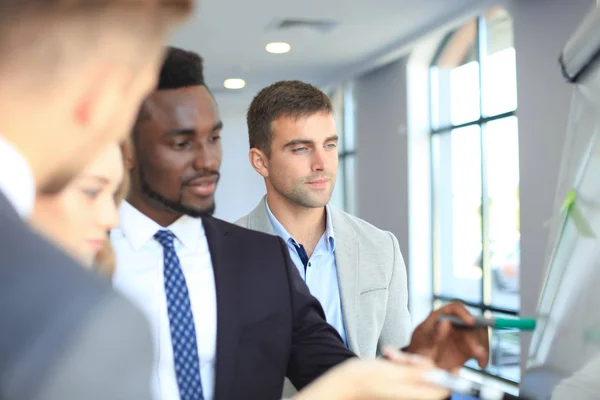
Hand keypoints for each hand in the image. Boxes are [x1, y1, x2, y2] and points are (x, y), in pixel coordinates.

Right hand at [292, 351, 449, 399]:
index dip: (449, 378)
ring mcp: (403, 390)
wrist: (343, 381)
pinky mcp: (396, 384)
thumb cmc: (361, 378)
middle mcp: (409, 394)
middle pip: (429, 378)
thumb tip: (436, 375)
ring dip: (406, 360)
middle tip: (404, 357)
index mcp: (412, 395)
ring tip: (390, 355)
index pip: (441, 390)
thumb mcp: (391, 371)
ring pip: (417, 371)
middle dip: (419, 363)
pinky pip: (406, 372)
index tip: (453, 365)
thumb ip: (415, 374)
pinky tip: (388, 356)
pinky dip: (399, 363)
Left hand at [404, 302, 488, 370]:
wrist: (422, 365)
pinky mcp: (468, 348)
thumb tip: (446, 322)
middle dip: (477, 334)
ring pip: (479, 335)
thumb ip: (434, 334)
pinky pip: (480, 349)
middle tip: (476, 350)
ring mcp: (462, 335)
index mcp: (440, 316)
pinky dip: (483, 356)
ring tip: (479, 360)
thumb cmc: (419, 350)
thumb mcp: (422, 343)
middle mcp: (454, 323)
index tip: (470, 322)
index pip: (455, 308)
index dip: (464, 313)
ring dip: (482, 346)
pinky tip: (482, 364)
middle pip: (472, 322)